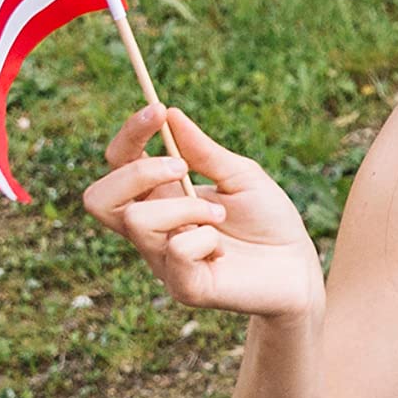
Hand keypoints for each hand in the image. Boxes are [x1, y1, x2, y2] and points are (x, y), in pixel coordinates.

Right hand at [83, 108, 322, 320]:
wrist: (299, 268)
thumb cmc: (269, 222)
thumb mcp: (241, 176)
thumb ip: (204, 150)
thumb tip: (171, 113)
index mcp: (159, 198)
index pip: (118, 164)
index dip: (129, 135)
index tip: (157, 110)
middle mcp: (152, 230)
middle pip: (98, 198)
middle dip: (137, 172)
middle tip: (182, 167)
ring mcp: (163, 261)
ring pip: (137, 220)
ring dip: (185, 207)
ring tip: (220, 216)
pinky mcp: (184, 287)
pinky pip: (177, 251)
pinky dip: (206, 240)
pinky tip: (223, 250)